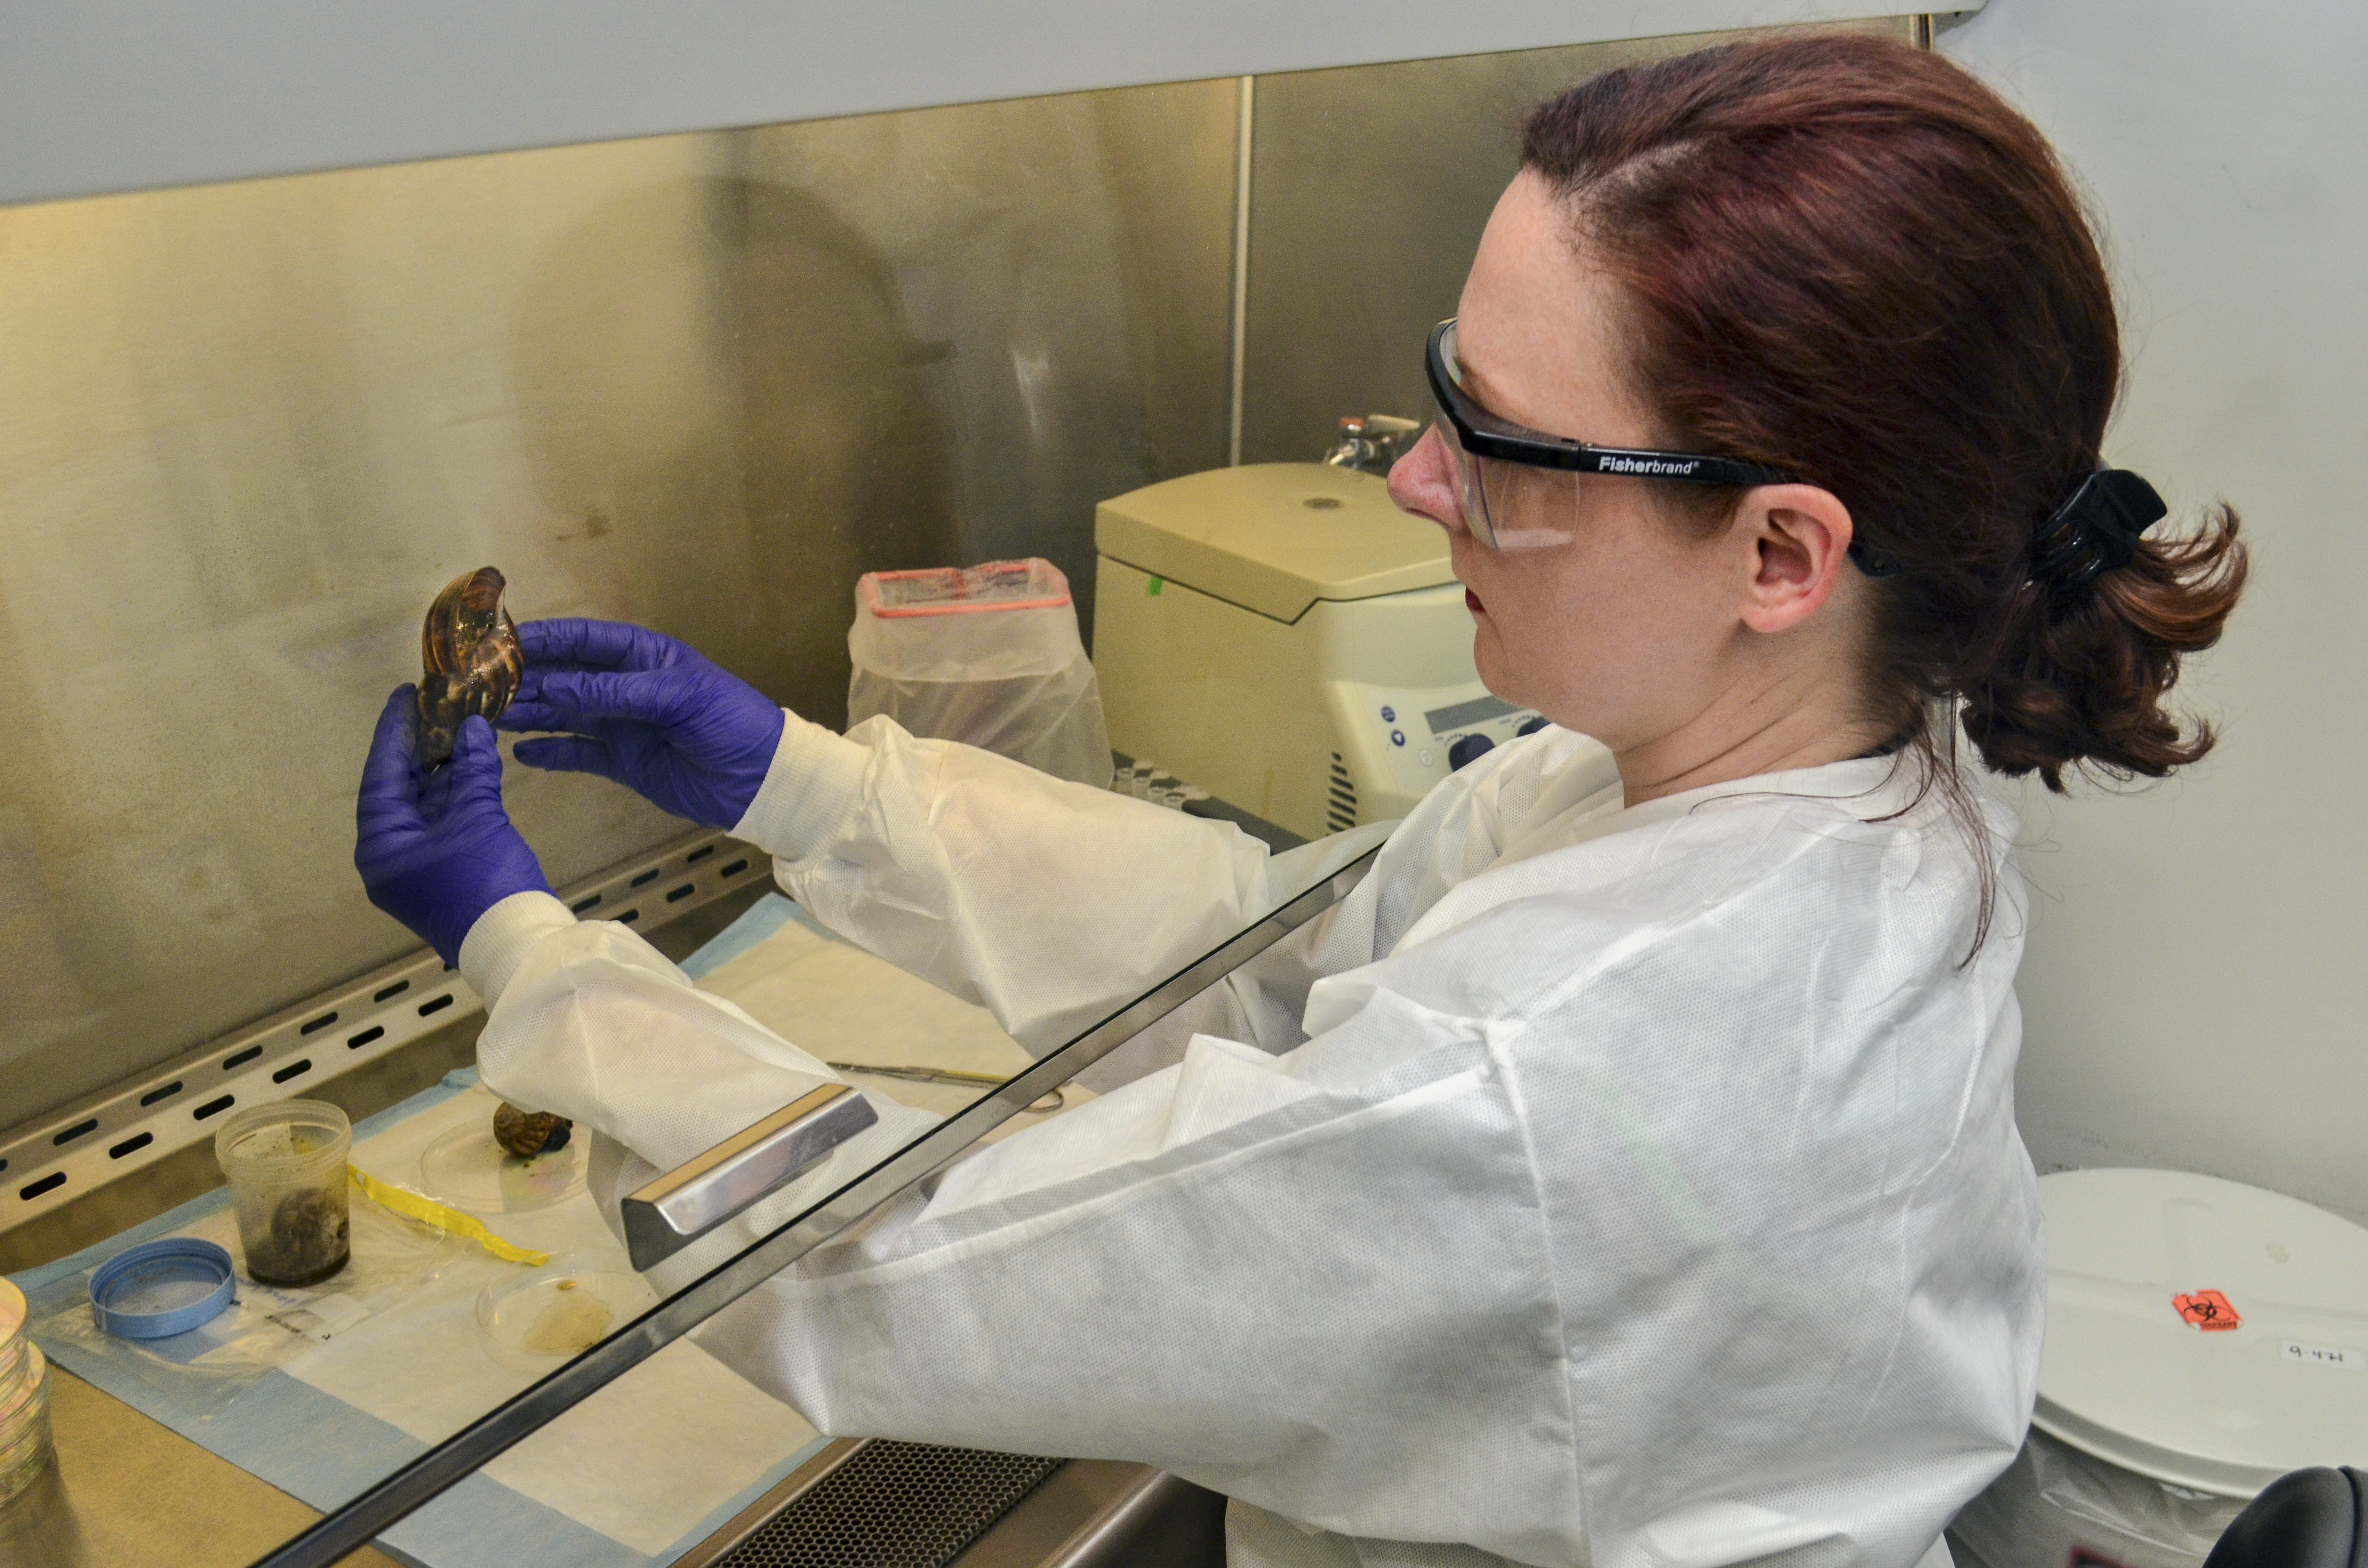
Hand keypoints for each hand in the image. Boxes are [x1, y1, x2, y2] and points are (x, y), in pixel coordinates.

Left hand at [356, 691, 552, 965]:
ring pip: (423, 806)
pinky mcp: (442, 872)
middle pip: (399, 789)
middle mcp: (389, 857)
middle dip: (421, 747)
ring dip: (443, 769)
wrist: (519, 945)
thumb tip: (474, 726)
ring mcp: (415, 867)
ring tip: (461, 726)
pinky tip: (474, 764)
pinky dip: (457, 795)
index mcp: (381, 846)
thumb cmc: (486, 883)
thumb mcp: (480, 819)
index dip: (394, 730)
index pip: (380, 774)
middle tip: (436, 705)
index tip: (404, 694)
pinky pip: (442, 823)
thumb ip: (474, 769)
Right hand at [498, 619, 786, 829]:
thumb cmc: (730, 723)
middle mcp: (627, 687)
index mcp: (644, 657)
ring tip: (488, 716)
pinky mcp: (623, 762)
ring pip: (564, 714)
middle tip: (478, 684)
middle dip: (524, 679)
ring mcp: (622, 725)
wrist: (762, 780)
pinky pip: (578, 753)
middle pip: (565, 677)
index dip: (544, 639)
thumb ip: (613, 694)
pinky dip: (550, 753)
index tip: (500, 641)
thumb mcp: (677, 698)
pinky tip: (520, 752)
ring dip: (528, 714)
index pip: (584, 640)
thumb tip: (551, 686)